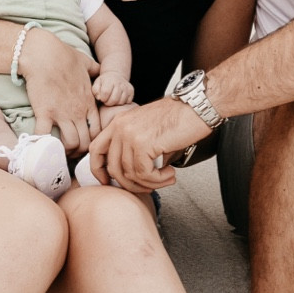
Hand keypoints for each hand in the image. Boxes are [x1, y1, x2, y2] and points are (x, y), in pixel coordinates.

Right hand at [19, 28, 99, 157]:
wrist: (44, 53)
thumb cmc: (64, 55)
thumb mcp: (85, 62)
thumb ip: (94, 68)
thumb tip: (99, 68)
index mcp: (89, 102)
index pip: (98, 131)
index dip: (92, 141)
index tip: (83, 142)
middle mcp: (78, 112)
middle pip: (86, 142)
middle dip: (79, 151)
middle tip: (70, 152)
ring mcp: (62, 114)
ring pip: (71, 144)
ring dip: (65, 150)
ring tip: (57, 150)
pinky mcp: (45, 113)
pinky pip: (45, 136)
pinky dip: (42, 143)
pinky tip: (40, 144)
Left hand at [88, 97, 208, 195]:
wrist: (197, 106)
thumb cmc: (178, 118)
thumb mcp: (148, 130)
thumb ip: (135, 149)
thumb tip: (133, 177)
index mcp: (119, 122)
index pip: (96, 149)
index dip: (98, 170)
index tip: (108, 182)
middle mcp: (120, 127)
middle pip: (113, 168)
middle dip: (131, 184)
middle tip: (150, 186)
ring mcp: (130, 135)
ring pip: (130, 175)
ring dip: (150, 183)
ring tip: (167, 178)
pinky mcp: (143, 144)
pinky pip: (144, 174)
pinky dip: (158, 180)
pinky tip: (170, 174)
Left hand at [92, 73, 133, 108]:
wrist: (115, 76)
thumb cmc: (104, 82)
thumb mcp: (97, 83)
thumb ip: (95, 90)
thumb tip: (99, 98)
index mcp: (109, 80)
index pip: (105, 92)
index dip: (103, 98)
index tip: (102, 98)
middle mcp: (119, 82)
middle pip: (114, 99)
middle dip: (108, 103)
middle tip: (106, 101)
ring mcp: (126, 87)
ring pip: (121, 102)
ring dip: (115, 103)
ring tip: (112, 99)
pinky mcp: (131, 90)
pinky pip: (128, 102)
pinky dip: (122, 102)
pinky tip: (118, 99)